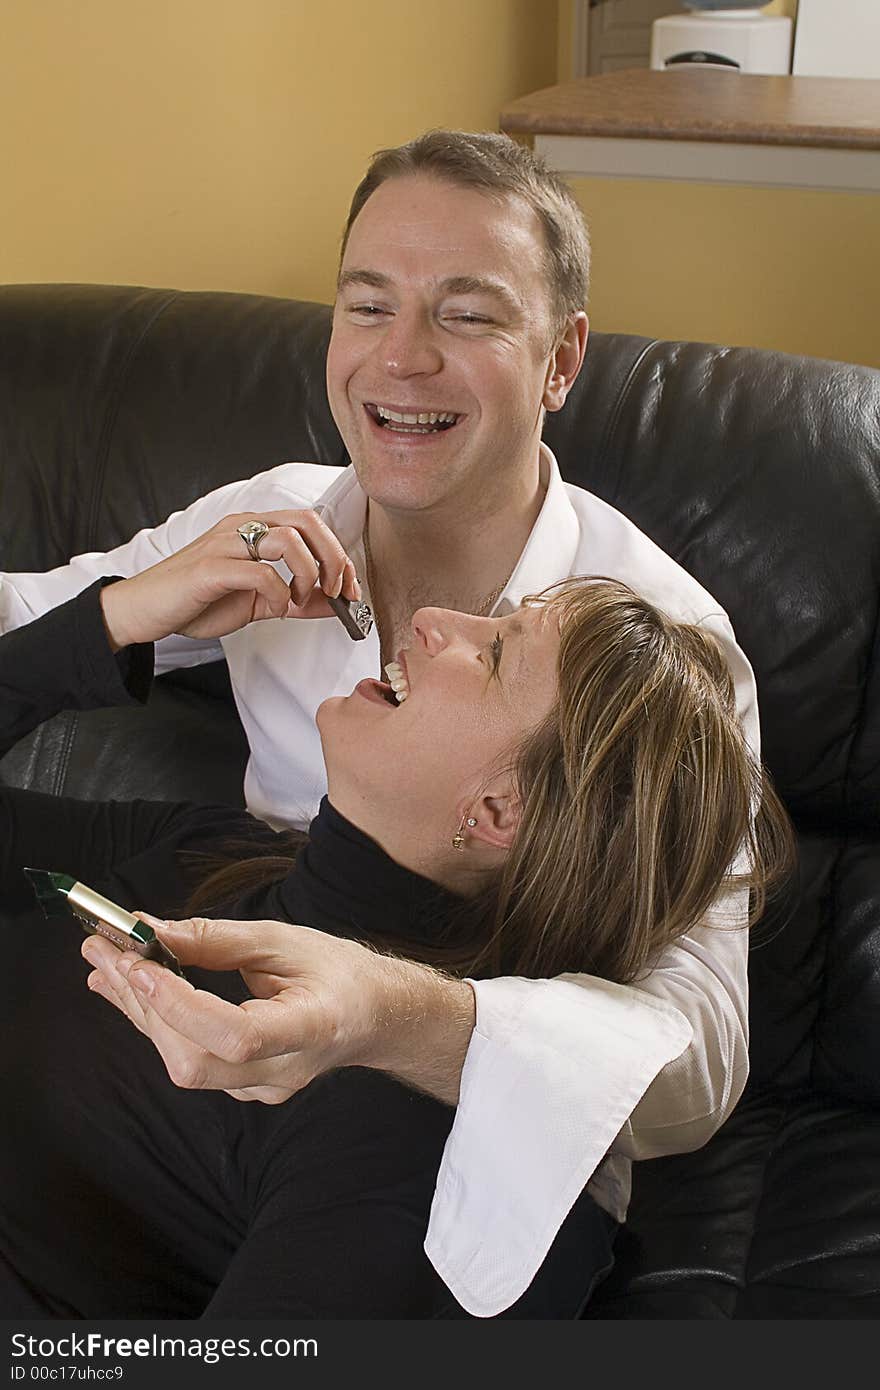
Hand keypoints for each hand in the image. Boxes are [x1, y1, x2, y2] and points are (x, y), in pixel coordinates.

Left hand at [81, 915, 475, 1105]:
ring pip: (184, 1065)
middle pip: (196, 1060)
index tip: (140, 964)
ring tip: (104, 963)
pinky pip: (189, 1060)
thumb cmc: (339, 972)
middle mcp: (284, 1073)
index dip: (182, 1005)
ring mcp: (262, 1091)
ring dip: (139, 1012)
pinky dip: (156, 1023)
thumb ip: (219, 940)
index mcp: (311, 1028)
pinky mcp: (243, 1090)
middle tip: (103, 950)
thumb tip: (154, 933)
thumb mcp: (287, 940)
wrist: (374, 1016)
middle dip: (142, 1004)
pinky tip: (130, 990)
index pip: (237, 1034)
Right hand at [99, 510, 360, 648]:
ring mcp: (225, 544)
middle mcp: (241, 527)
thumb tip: (335, 605)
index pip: (311, 524)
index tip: (350, 590)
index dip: (339, 555)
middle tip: (337, 593)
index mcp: (254, 528)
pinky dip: (278, 592)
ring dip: (307, 573)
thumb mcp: (258, 602)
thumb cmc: (198, 601)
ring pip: (288, 540)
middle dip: (334, 559)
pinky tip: (274, 607)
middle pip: (308, 523)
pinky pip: (259, 572)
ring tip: (299, 599)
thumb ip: (295, 600)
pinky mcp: (210, 568)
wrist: (145, 610)